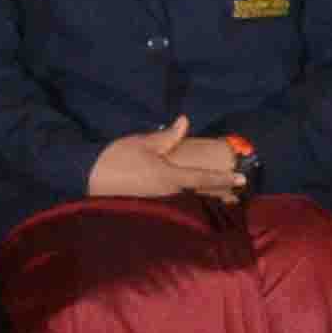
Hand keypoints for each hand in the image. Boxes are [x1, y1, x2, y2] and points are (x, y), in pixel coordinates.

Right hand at [85, 127, 255, 205]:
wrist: (89, 180)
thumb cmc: (117, 159)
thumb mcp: (142, 143)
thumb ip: (167, 136)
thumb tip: (185, 121)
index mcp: (171, 177)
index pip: (204, 178)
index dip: (224, 178)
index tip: (242, 180)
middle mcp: (171, 195)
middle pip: (202, 196)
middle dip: (220, 195)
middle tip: (236, 194)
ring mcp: (162, 206)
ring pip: (192, 204)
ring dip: (207, 202)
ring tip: (222, 201)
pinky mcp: (153, 210)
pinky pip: (178, 208)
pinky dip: (190, 206)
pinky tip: (193, 205)